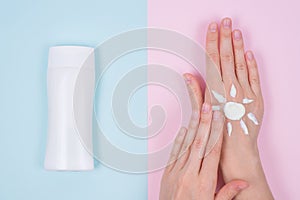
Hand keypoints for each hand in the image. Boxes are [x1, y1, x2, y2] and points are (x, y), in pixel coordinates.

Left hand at [159, 74, 247, 199]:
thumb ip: (227, 193)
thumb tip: (244, 182)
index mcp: (204, 182)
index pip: (212, 152)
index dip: (217, 133)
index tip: (220, 119)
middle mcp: (189, 174)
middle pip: (199, 144)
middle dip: (205, 123)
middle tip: (208, 107)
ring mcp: (176, 172)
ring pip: (186, 145)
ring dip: (192, 127)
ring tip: (197, 112)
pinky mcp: (166, 173)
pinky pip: (173, 153)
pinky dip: (178, 140)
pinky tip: (183, 129)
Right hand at [205, 18, 272, 198]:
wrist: (235, 151)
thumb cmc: (215, 134)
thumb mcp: (201, 112)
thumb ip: (195, 92)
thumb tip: (187, 75)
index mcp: (215, 90)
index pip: (213, 60)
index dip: (212, 43)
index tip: (212, 28)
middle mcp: (230, 88)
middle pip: (227, 57)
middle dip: (225, 37)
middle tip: (225, 21)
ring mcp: (245, 92)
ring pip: (241, 63)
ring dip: (238, 46)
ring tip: (235, 30)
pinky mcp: (257, 98)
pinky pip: (254, 77)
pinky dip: (252, 64)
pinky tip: (249, 52)